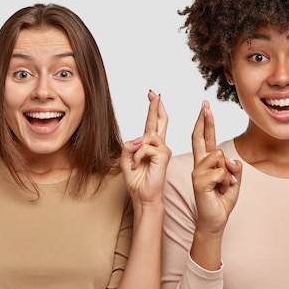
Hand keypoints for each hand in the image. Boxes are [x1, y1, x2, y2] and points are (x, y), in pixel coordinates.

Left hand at [120, 90, 170, 205]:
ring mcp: (163, 150)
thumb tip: (140, 138)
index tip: (152, 94)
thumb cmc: (136, 179)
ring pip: (147, 136)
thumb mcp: (125, 158)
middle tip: (154, 94)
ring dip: (135, 150)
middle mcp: (159, 145)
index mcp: (149, 145)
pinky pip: (145, 147)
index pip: (153, 123)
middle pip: (160, 121)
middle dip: (156, 106)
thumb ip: (129, 144)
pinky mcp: (164, 155)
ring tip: (133, 164)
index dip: (153, 108)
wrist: (142, 195)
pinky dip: (137, 156)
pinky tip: (136, 165)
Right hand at [191, 101, 241, 234]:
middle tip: (205, 104)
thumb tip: (229, 159)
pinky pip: (220, 172)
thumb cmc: (222, 199)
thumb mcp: (234, 180)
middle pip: (200, 137)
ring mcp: (197, 173)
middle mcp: (199, 165)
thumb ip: (233, 167)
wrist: (215, 220)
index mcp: (206, 162)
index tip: (205, 107)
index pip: (205, 138)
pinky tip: (222, 190)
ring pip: (219, 156)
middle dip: (204, 120)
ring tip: (225, 185)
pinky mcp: (199, 182)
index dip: (205, 123)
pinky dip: (227, 181)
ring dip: (228, 172)